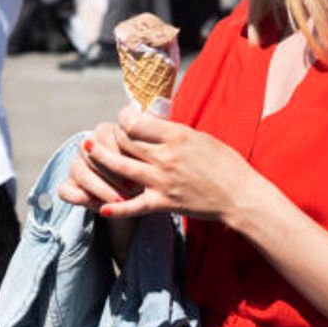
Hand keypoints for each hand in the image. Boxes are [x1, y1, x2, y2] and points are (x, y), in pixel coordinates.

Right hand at [56, 120, 144, 211]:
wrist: (135, 191)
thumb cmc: (145, 168)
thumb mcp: (149, 155)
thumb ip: (146, 142)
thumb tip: (145, 130)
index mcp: (106, 132)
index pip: (105, 134)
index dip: (118, 149)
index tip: (137, 163)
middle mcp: (88, 146)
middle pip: (90, 152)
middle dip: (111, 172)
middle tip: (132, 187)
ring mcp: (77, 165)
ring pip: (78, 170)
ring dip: (99, 187)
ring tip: (120, 200)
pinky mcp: (69, 186)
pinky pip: (65, 190)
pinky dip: (78, 198)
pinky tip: (99, 207)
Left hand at [86, 106, 260, 222]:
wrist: (240, 195)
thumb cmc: (226, 163)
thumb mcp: (200, 137)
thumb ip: (174, 132)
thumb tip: (152, 123)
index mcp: (176, 136)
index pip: (135, 122)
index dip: (124, 117)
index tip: (124, 117)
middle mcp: (165, 157)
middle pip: (124, 142)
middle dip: (111, 135)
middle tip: (108, 132)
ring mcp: (161, 181)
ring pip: (120, 168)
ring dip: (100, 158)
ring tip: (87, 150)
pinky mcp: (163, 203)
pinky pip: (133, 207)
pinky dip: (116, 209)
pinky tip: (101, 207)